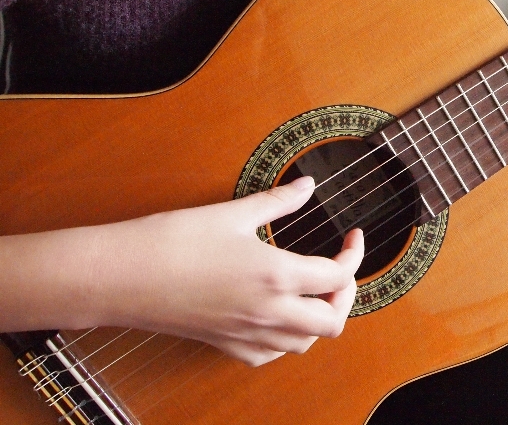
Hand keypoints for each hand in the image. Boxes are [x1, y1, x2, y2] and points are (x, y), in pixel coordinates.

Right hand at [0, 176, 363, 367]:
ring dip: (319, 318)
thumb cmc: (171, 241)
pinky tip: (279, 317)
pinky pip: (270, 355)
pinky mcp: (224, 344)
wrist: (121, 276)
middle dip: (346, 294)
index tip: (352, 237)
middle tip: (338, 269)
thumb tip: (307, 185)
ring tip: (313, 291)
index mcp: (276, 274)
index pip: (337, 274)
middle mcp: (268, 311)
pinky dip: (286, 340)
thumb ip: (278, 201)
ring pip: (305, 342)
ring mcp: (247, 333)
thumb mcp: (232, 212)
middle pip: (332, 320)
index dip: (353, 254)